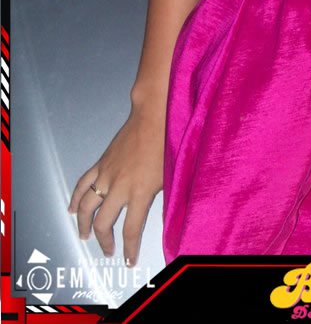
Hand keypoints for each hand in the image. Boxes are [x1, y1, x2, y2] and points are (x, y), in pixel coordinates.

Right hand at [67, 103, 164, 267]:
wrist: (153, 116)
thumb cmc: (167, 143)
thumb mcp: (170, 176)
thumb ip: (164, 200)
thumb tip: (165, 221)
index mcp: (140, 191)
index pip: (131, 229)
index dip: (128, 249)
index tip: (128, 261)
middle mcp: (120, 186)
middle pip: (104, 222)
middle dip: (104, 241)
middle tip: (109, 250)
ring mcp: (107, 174)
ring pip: (87, 206)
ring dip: (84, 224)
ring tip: (84, 236)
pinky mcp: (101, 163)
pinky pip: (83, 183)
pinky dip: (75, 198)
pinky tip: (72, 209)